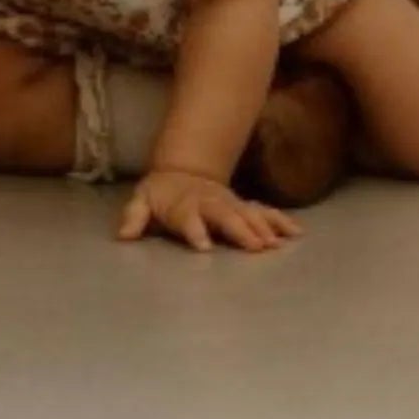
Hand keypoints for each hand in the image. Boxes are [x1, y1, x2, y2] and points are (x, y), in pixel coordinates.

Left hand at [117, 166, 301, 254]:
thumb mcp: (142, 200)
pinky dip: (279, 221)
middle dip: (240, 230)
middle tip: (256, 247)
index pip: (188, 219)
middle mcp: (210, 203)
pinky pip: (264, 212)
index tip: (204, 247)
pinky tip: (295, 234)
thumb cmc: (161, 194)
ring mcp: (229, 203)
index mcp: (183, 205)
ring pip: (248, 214)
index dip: (195, 231)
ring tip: (276, 245)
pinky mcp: (243, 206)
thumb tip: (123, 236)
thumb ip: (134, 217)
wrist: (183, 171)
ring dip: (263, 227)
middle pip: (225, 216)